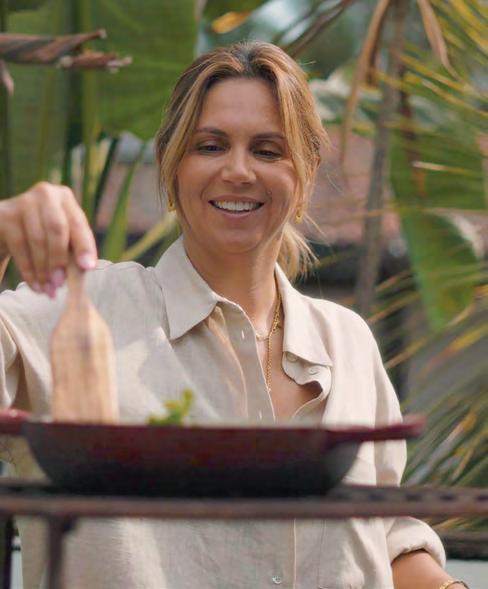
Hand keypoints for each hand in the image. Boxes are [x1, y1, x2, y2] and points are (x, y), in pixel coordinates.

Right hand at [0, 182, 96, 296]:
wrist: (9, 226)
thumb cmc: (46, 233)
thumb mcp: (64, 236)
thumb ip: (76, 248)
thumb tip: (86, 267)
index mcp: (65, 197)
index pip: (78, 223)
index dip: (84, 246)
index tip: (88, 267)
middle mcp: (45, 194)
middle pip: (56, 229)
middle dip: (59, 260)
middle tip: (60, 284)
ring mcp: (22, 202)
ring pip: (37, 240)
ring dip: (44, 270)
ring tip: (48, 289)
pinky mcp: (4, 215)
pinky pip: (19, 247)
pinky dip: (29, 270)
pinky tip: (35, 285)